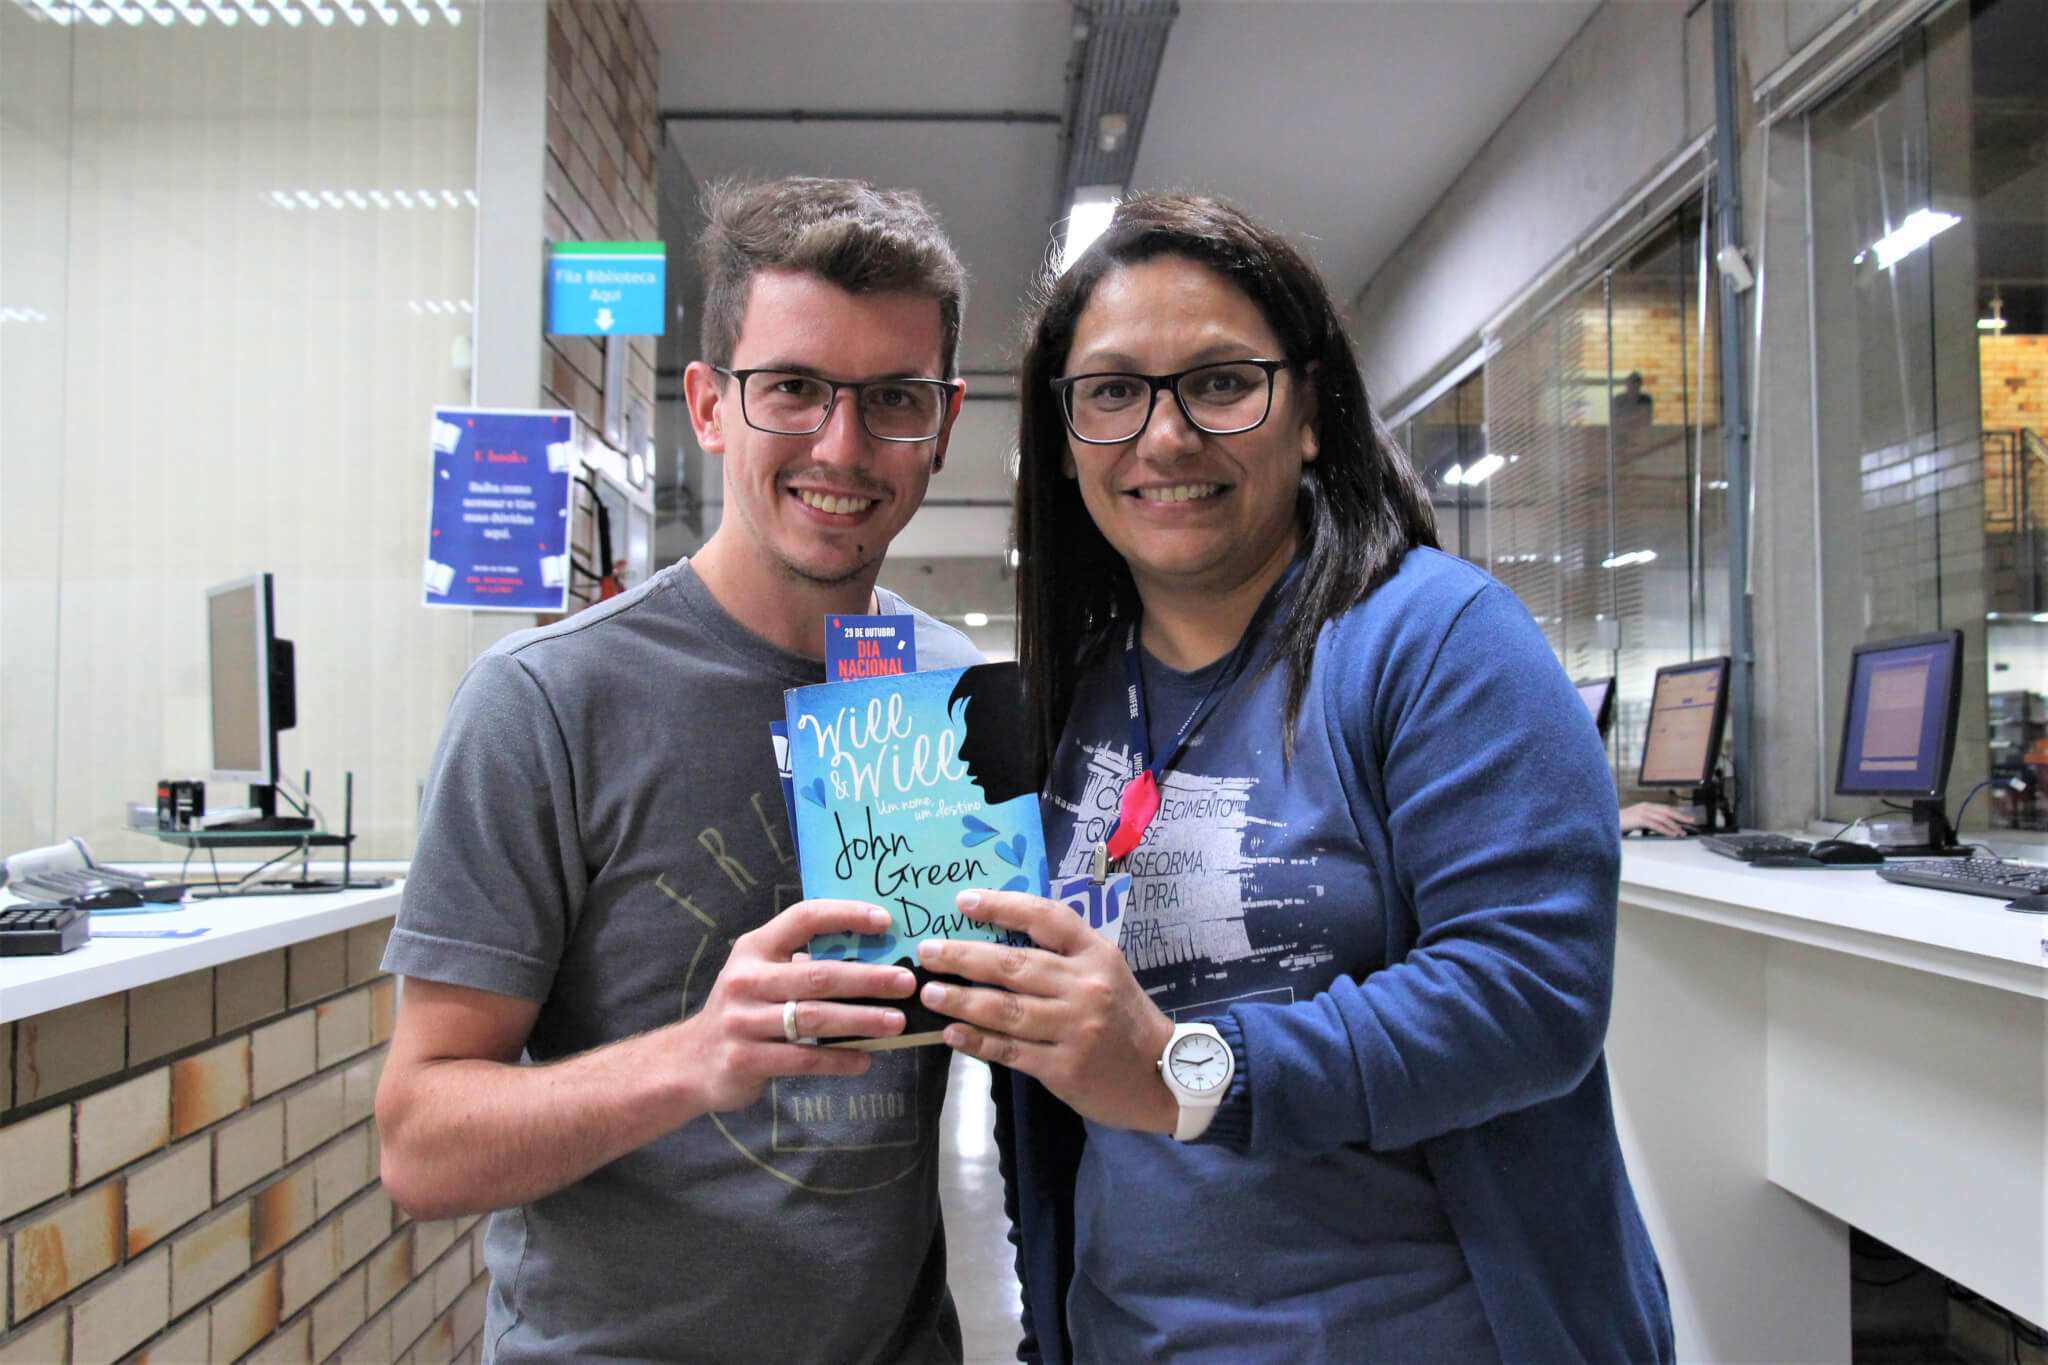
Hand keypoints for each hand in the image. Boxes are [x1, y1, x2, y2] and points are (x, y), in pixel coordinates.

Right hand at [681, 899, 916, 1113]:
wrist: (690, 1061)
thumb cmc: (743, 1009)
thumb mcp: (760, 974)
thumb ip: (801, 963)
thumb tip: (873, 957)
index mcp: (754, 948)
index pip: (803, 918)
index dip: (845, 915)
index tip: (885, 920)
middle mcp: (746, 979)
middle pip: (818, 974)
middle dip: (868, 978)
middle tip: (907, 982)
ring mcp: (743, 1021)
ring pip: (815, 1018)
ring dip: (862, 1020)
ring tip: (897, 1022)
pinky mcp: (746, 1059)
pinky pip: (804, 1058)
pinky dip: (839, 1059)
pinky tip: (865, 1060)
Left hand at [916, 889, 1178, 1134]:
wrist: (1161, 1074)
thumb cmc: (1123, 1017)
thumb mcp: (1105, 971)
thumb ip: (1061, 955)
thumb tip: (992, 942)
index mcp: (1096, 954)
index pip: (1045, 918)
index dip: (1002, 906)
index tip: (962, 901)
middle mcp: (1086, 986)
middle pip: (1016, 965)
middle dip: (965, 956)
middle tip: (928, 951)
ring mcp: (1075, 1028)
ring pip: (1007, 1010)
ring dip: (963, 1000)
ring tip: (930, 992)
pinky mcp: (1065, 1067)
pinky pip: (1011, 1051)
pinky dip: (978, 1041)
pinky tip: (952, 1034)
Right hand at [1620, 802, 1696, 837]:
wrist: (1607, 821)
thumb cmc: (1621, 822)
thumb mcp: (1637, 820)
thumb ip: (1648, 821)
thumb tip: (1661, 827)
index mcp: (1646, 805)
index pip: (1666, 808)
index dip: (1677, 813)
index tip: (1686, 818)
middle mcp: (1646, 806)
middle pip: (1668, 811)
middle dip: (1680, 817)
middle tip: (1690, 822)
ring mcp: (1643, 812)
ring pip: (1664, 818)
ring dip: (1675, 826)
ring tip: (1681, 832)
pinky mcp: (1640, 818)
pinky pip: (1657, 824)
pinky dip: (1666, 830)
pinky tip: (1672, 834)